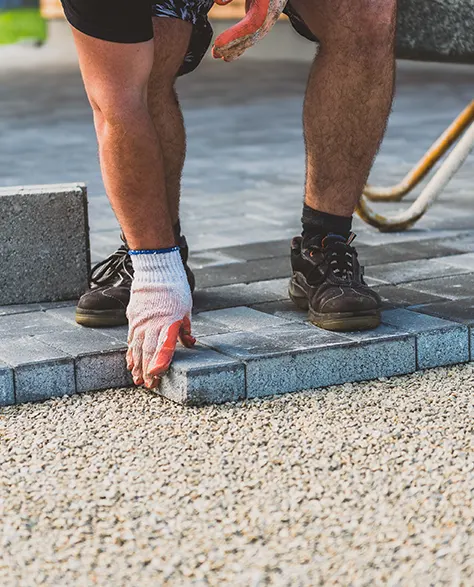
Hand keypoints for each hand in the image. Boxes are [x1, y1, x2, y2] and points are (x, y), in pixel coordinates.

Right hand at [126, 250, 194, 388]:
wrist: (155, 270)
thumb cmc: (175, 289)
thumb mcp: (186, 309)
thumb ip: (185, 329)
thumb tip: (190, 343)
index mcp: (169, 321)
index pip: (164, 346)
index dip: (160, 361)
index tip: (157, 374)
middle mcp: (153, 323)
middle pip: (148, 351)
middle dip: (148, 370)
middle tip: (149, 385)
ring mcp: (141, 321)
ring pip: (137, 347)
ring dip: (137, 365)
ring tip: (138, 379)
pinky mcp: (133, 318)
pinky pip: (131, 339)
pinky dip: (131, 352)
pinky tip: (131, 363)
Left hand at [212, 0, 287, 61]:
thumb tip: (218, 2)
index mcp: (267, 4)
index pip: (250, 24)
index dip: (234, 35)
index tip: (218, 43)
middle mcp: (270, 14)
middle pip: (251, 36)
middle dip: (232, 46)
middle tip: (215, 53)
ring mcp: (268, 18)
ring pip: (252, 39)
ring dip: (235, 49)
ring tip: (218, 56)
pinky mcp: (262, 19)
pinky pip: (252, 35)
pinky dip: (240, 45)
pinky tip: (228, 53)